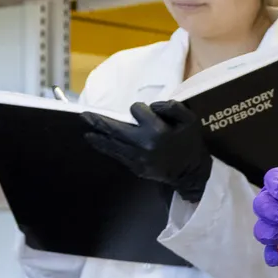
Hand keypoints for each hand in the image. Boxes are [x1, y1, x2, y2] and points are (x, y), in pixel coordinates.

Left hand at [84, 99, 212, 202]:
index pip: (137, 111)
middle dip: (99, 121)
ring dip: (97, 137)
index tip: (142, 111)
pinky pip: (117, 156)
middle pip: (115, 129)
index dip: (139, 109)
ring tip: (87, 131)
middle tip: (85, 115)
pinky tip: (99, 143)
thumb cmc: (190, 143)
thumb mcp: (189, 119)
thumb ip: (171, 106)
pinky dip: (107, 148)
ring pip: (112, 144)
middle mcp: (143, 144)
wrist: (192, 173)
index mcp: (156, 130)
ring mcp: (138, 158)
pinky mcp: (136, 168)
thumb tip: (152, 105)